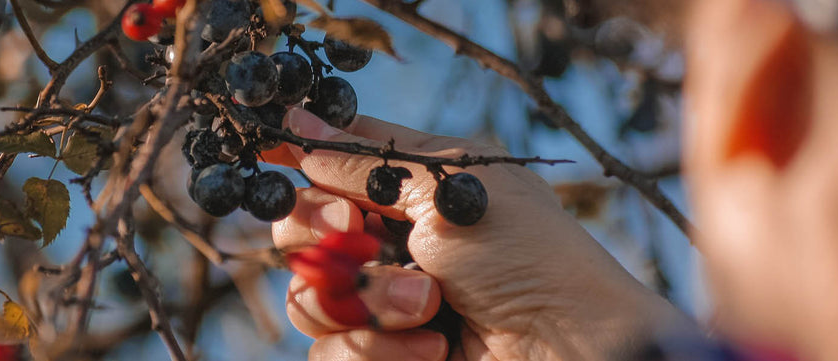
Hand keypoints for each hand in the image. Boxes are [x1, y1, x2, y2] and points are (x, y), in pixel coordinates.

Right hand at [272, 108, 687, 359]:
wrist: (567, 348)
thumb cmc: (528, 256)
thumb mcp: (446, 189)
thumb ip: (365, 162)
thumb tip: (300, 120)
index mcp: (411, 186)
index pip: (333, 162)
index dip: (297, 158)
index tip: (269, 155)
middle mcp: (390, 239)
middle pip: (300, 229)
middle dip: (321, 234)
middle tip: (357, 236)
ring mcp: (384, 300)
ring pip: (309, 296)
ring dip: (366, 302)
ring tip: (429, 305)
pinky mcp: (385, 352)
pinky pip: (331, 350)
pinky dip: (377, 348)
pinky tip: (433, 347)